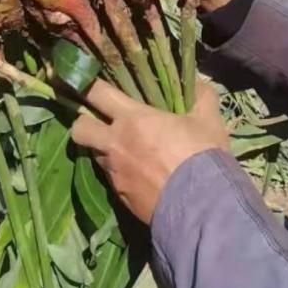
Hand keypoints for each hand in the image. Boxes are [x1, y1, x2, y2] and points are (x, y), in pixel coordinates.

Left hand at [71, 78, 230, 224]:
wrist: (202, 206)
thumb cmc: (202, 156)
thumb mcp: (208, 120)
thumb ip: (200, 96)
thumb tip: (197, 82)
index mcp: (133, 119)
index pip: (96, 93)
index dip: (86, 84)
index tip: (84, 81)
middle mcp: (116, 144)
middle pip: (79, 129)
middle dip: (83, 123)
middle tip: (99, 122)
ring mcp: (115, 173)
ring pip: (96, 156)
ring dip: (105, 150)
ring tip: (127, 151)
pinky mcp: (120, 197)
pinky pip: (112, 180)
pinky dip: (120, 175)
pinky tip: (140, 176)